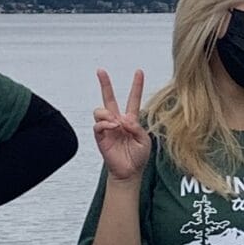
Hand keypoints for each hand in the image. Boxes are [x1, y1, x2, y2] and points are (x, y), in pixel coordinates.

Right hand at [93, 68, 149, 182]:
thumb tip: (124, 120)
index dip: (136, 86)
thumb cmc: (138, 158)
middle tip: (100, 71)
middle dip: (105, 84)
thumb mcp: (145, 141)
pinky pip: (98, 125)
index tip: (139, 72)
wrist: (129, 173)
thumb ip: (137, 128)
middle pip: (109, 98)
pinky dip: (105, 124)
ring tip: (115, 123)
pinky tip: (113, 128)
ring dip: (107, 113)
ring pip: (100, 110)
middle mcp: (118, 121)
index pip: (133, 99)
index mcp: (131, 120)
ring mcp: (108, 128)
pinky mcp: (101, 137)